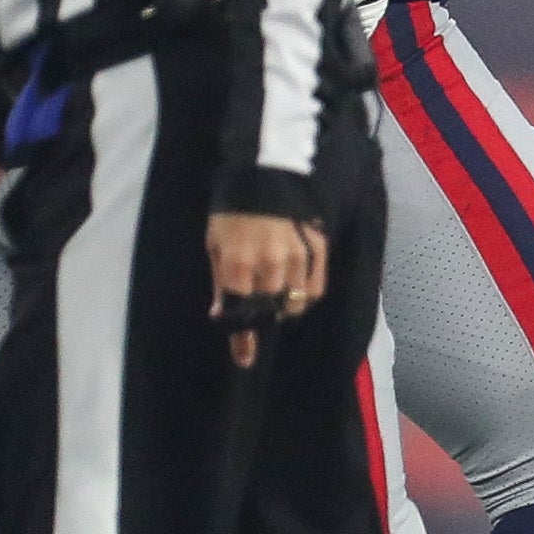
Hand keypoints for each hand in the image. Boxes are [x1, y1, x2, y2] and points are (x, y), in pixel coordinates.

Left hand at [208, 211, 326, 368]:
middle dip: (262, 315)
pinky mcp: (317, 249)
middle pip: (270, 310)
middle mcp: (269, 264)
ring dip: (284, 306)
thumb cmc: (232, 212)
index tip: (244, 359)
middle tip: (257, 306)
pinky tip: (296, 286)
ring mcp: (297, 257)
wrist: (264, 175)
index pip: (241, 312)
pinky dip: (305, 295)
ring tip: (276, 293)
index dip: (242, 338)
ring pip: (295, 303)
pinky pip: (316, 288)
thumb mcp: (216, 245)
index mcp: (238, 263)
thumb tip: (221, 314)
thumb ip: (220, 282)